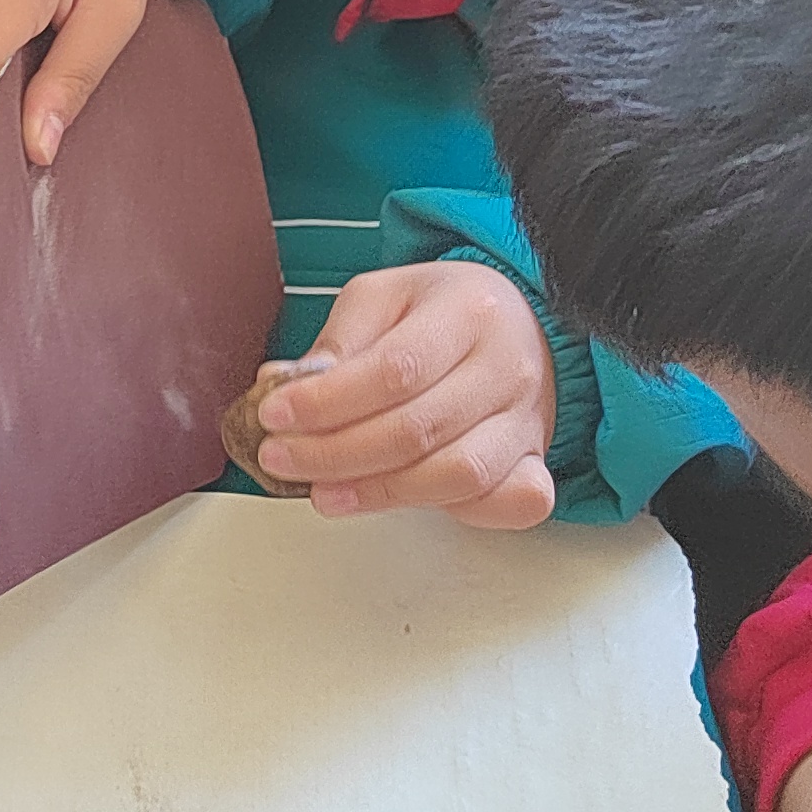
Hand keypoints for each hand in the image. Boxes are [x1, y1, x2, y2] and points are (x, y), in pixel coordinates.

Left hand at [249, 262, 553, 525]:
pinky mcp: (536, 463)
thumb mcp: (384, 298)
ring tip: (325, 492)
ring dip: (380, 493)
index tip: (275, 416)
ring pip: (457, 474)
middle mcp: (507, 366)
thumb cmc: (444, 314)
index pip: (395, 368)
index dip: (327, 401)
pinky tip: (405, 502)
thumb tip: (286, 388)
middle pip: (418, 428)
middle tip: (282, 459)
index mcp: (468, 311)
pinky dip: (462, 513)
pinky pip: (513, 503)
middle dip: (335, 454)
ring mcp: (527, 420)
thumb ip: (339, 341)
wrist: (519, 325)